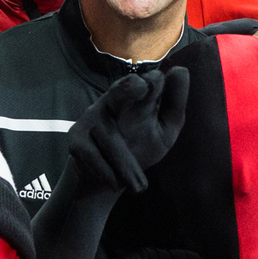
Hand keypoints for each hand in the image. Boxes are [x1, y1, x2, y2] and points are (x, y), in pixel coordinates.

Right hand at [67, 68, 190, 192]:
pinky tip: (117, 184)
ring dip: (126, 165)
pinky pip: (93, 155)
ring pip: (111, 138)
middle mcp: (112, 100)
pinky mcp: (76, 138)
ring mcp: (92, 118)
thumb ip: (174, 103)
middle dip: (128, 87)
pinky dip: (107, 172)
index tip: (157, 87)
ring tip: (139, 187)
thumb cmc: (140, 146)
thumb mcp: (165, 128)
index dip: (154, 85)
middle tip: (140, 86)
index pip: (148, 82)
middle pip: (120, 90)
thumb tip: (181, 70)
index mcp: (135, 95)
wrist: (108, 178)